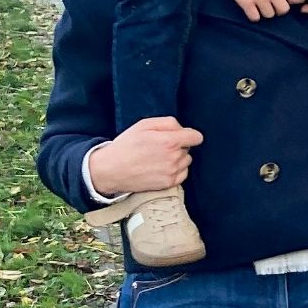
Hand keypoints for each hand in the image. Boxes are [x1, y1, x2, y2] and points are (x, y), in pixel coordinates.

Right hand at [87, 116, 203, 195]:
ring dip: (177, 159)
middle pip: (188, 149)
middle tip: (159, 147)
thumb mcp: (144, 125)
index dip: (189, 135)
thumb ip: (168, 123)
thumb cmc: (126, 145)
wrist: (110, 170)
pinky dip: (176, 170)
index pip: (196, 137)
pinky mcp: (168, 183)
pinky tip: (161, 167)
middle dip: (178, 146)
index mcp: (170, 141)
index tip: (182, 137)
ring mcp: (172, 172)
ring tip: (158, 158)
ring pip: (186, 161)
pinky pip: (183, 174)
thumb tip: (183, 129)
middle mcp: (174, 157)